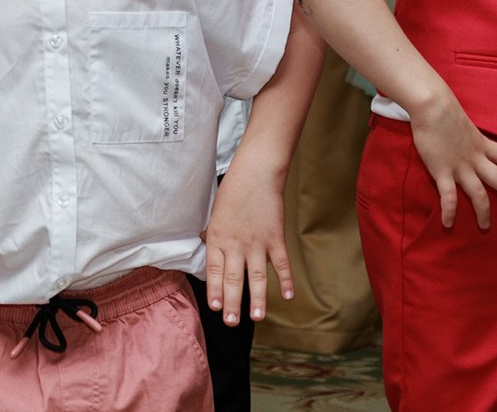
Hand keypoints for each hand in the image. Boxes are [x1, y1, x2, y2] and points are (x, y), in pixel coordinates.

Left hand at [202, 160, 293, 325]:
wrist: (255, 173)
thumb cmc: (232, 192)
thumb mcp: (214, 214)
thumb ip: (213, 236)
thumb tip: (207, 250)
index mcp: (217, 238)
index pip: (214, 270)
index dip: (215, 290)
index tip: (216, 308)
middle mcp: (235, 244)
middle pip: (234, 278)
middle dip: (232, 303)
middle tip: (232, 323)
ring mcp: (257, 243)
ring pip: (257, 276)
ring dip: (257, 298)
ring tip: (257, 318)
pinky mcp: (275, 238)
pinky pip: (281, 263)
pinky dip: (286, 279)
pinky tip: (288, 295)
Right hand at [408, 92, 496, 229]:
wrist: (431, 106)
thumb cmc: (443, 108)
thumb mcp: (463, 122)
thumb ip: (466, 134)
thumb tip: (464, 136)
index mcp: (482, 145)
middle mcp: (475, 158)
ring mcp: (460, 167)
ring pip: (479, 194)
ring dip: (484, 212)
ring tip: (485, 226)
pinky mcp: (442, 171)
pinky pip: (449, 197)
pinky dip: (449, 212)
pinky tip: (448, 224)